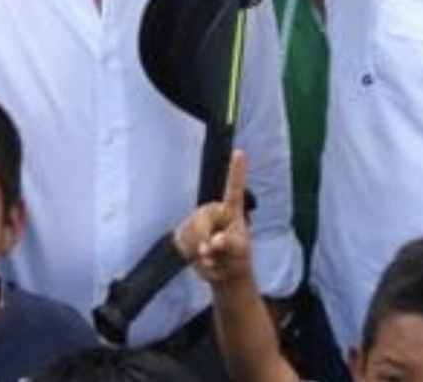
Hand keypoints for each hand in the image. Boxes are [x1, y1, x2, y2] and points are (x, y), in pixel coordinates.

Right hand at [174, 151, 253, 285]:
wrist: (222, 270)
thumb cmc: (236, 256)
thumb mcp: (238, 252)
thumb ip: (228, 246)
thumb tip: (214, 243)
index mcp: (231, 210)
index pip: (234, 189)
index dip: (236, 170)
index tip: (239, 151)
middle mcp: (213, 211)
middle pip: (201, 221)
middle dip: (203, 239)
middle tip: (210, 254)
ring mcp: (197, 220)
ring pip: (190, 234)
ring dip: (198, 251)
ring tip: (211, 258)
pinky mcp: (184, 232)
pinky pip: (182, 242)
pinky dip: (190, 254)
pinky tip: (198, 257)